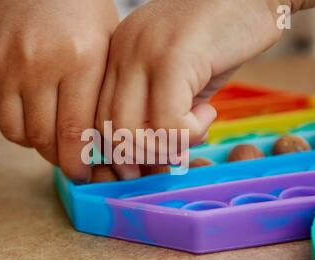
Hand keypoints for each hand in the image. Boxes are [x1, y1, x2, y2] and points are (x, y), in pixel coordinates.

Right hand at [0, 0, 117, 181]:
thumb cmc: (82, 18)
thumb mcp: (107, 49)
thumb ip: (104, 98)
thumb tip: (104, 150)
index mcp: (80, 59)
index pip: (75, 131)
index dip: (78, 162)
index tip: (83, 176)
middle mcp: (38, 63)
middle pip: (44, 137)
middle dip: (59, 160)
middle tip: (70, 164)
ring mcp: (5, 65)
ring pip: (16, 133)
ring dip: (36, 146)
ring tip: (52, 141)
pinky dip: (17, 127)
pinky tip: (34, 118)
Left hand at [95, 0, 284, 178]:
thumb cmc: (218, 39)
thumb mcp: (179, 78)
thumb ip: (158, 112)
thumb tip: (153, 157)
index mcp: (116, 58)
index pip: (96, 119)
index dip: (119, 152)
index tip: (147, 164)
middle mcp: (121, 53)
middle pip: (107, 129)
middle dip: (140, 158)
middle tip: (173, 154)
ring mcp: (143, 53)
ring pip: (129, 132)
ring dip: (166, 147)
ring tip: (195, 130)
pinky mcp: (173, 58)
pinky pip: (167, 123)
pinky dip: (190, 133)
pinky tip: (210, 112)